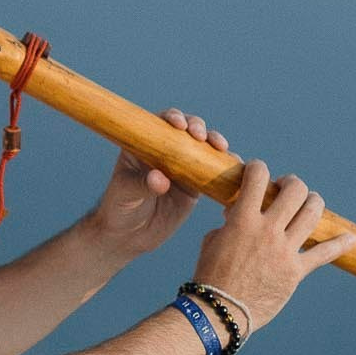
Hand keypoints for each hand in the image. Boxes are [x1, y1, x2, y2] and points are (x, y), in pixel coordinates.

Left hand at [88, 111, 227, 258]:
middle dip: (198, 127)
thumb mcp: (125, 194)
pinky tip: (236, 167)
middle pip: (188, 129)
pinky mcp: (196, 186)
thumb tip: (161, 179)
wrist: (129, 236)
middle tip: (201, 137)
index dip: (173, 118)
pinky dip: (226, 167)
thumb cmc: (119, 209)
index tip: (179, 125)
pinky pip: (213, 172)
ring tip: (221, 148)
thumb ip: (141, 184)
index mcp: (145, 144)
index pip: (161, 123)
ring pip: (204, 148)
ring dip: (215, 143)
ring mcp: (183, 167)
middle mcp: (166, 151)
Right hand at [192, 162, 353, 329]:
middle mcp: (267, 230)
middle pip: (294, 191)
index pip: (259, 177)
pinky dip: (339, 245)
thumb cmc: (211, 277)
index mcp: (242, 220)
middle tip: (287, 188)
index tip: (259, 172)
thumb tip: (237, 213)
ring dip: (313, 202)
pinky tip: (350, 239)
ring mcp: (284, 251)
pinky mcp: (295, 271)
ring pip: (312, 213)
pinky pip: (323, 254)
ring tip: (310, 203)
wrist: (220, 312)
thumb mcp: (213, 241)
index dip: (259, 168)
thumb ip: (230, 223)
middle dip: (292, 184)